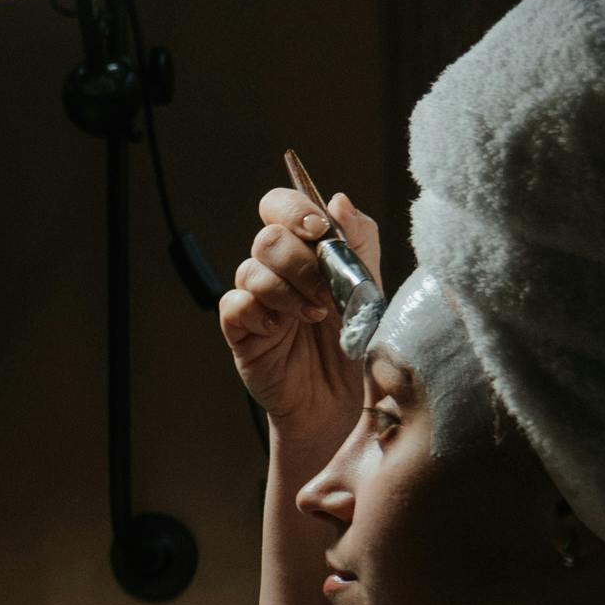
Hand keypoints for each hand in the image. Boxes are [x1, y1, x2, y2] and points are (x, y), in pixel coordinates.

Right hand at [218, 151, 381, 459]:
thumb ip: (359, 243)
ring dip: (288, 291)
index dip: (293, 208)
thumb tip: (338, 199)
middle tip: (326, 292)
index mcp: (305, 250)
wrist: (349, 404)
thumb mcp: (370, 288)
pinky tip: (284, 330)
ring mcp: (256, 300)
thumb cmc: (358, 344)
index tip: (318, 229)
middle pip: (267, 236)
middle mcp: (275, 269)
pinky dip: (261, 312)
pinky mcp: (241, 331)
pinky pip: (235, 304)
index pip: (280, 205)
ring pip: (250, 269)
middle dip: (301, 261)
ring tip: (315, 317)